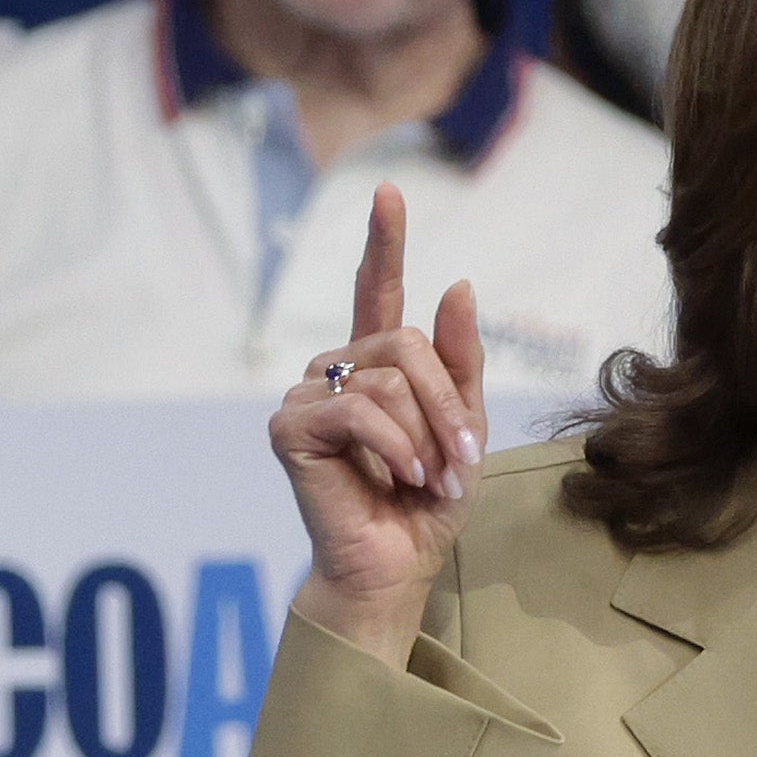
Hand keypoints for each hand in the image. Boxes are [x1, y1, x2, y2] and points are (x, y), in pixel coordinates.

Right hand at [271, 183, 485, 669]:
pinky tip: (399, 477)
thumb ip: (460, 359)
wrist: (399, 563)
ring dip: (424, 434)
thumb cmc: (430, 499)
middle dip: (445, 403)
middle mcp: (337, 370)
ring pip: (387, 378)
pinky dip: (394, 446)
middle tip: (457, 459)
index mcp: (380, 365)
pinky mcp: (291, 429)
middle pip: (404, 345)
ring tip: (427, 476)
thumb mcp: (465, 425)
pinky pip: (358, 410)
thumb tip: (456, 284)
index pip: (379, 291)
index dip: (384, 242)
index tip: (388, 192)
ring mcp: (308, 397)